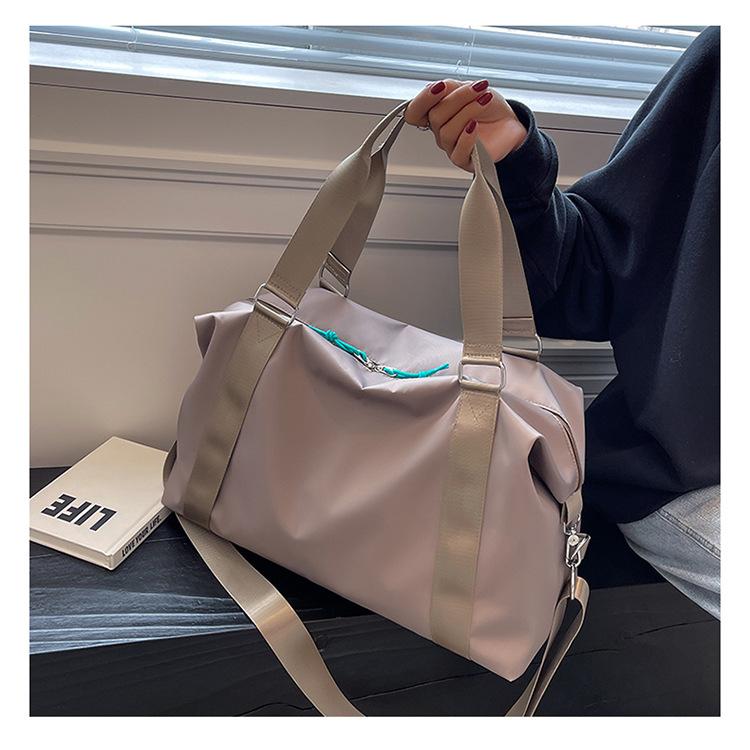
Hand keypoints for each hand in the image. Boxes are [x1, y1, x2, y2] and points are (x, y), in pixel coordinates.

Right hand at [405, 79, 526, 171]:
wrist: (510, 123)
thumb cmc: (490, 108)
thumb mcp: (470, 89)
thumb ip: (450, 88)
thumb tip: (436, 87)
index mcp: (437, 113)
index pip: (415, 112)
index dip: (423, 100)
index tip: (441, 87)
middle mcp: (441, 131)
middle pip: (435, 116)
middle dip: (458, 98)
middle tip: (478, 89)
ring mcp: (451, 146)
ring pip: (447, 131)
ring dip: (468, 111)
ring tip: (485, 101)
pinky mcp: (464, 160)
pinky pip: (458, 151)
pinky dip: (467, 137)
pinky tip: (476, 125)